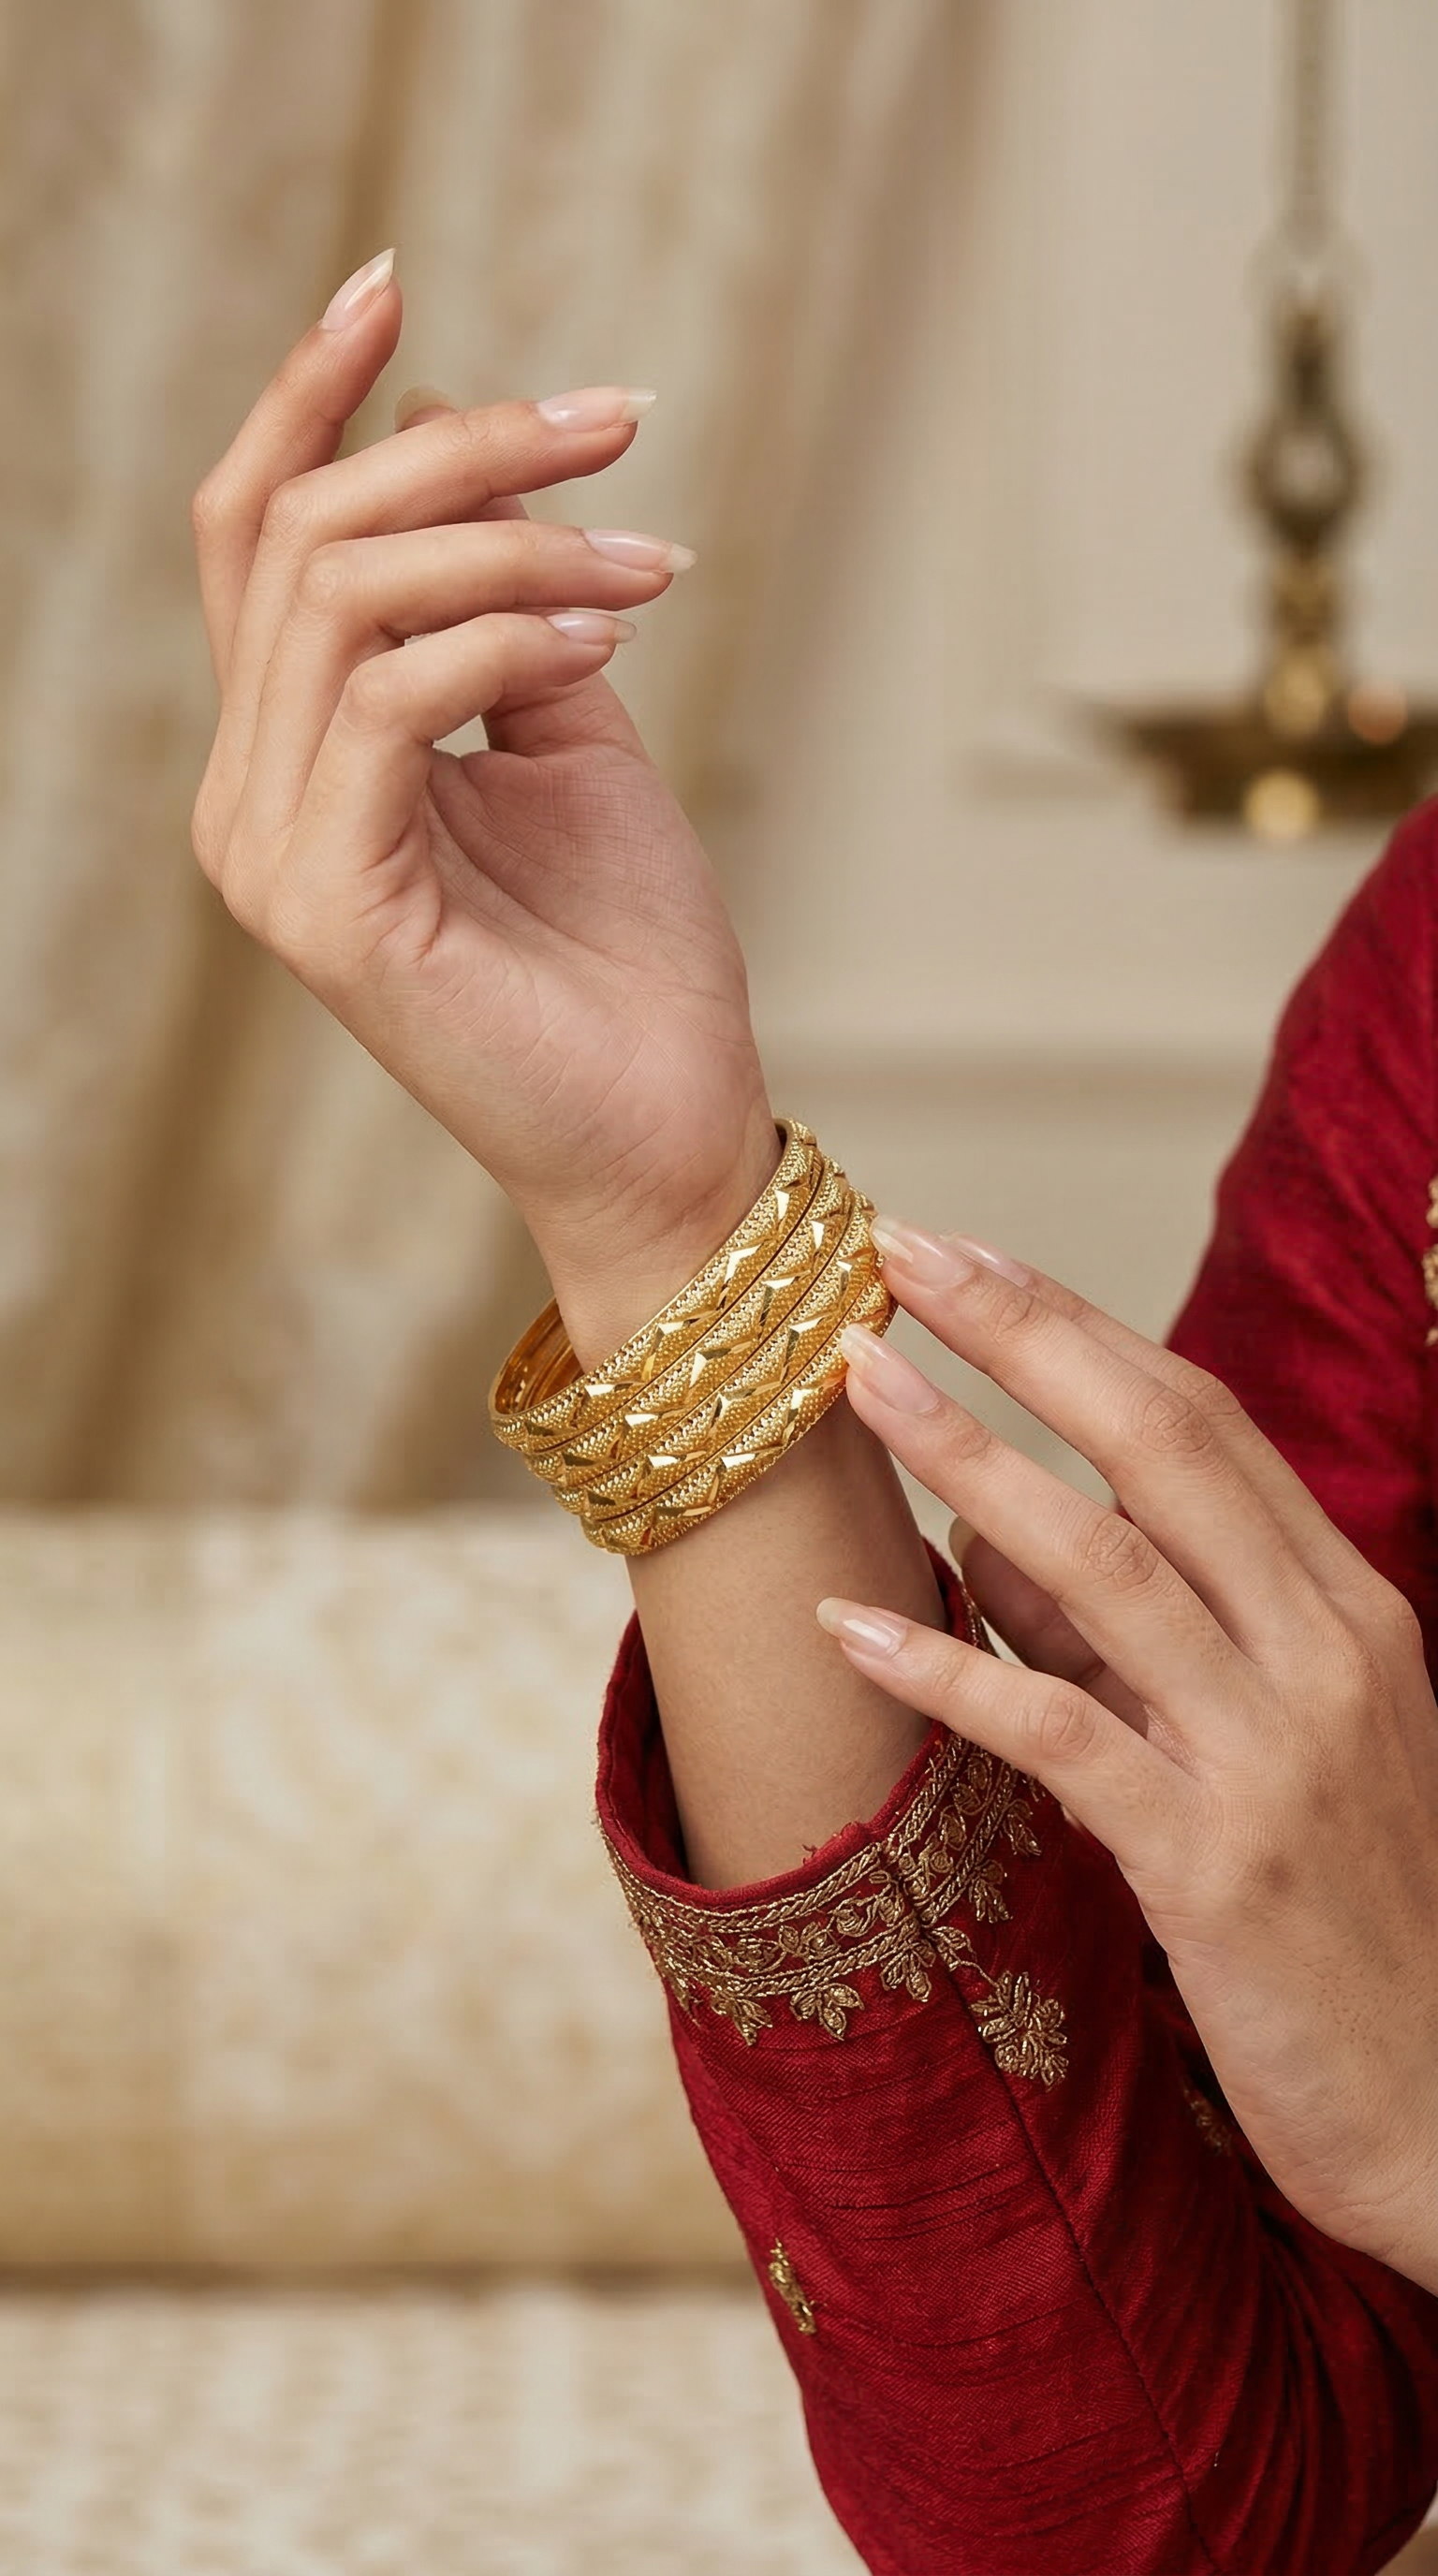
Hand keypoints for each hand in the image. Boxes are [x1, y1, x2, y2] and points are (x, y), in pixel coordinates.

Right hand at [190, 252, 775, 1359]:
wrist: (666, 1127)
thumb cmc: (627, 952)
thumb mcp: (571, 738)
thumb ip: (506, 609)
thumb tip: (465, 449)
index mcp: (293, 753)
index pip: (254, 537)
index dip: (305, 397)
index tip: (390, 282)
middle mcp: (251, 794)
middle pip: (298, 534)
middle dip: (464, 447)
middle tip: (617, 422)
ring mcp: (271, 851)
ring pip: (342, 595)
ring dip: (512, 539)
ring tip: (648, 562)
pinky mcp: (325, 902)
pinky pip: (393, 694)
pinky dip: (510, 633)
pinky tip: (612, 633)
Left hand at [818, 1216, 1437, 2293]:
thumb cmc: (1345, 1920)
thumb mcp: (1253, 1744)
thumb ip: (1127, 1636)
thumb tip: (984, 1530)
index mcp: (1348, 1609)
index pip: (1205, 1422)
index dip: (1079, 1326)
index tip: (966, 1257)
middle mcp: (1326, 1655)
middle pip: (1161, 1444)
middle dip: (1023, 1334)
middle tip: (898, 1250)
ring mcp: (1278, 1755)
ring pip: (1106, 1562)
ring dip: (966, 1459)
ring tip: (854, 1384)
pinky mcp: (1219, 1866)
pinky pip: (1062, 1734)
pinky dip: (949, 1669)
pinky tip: (847, 1624)